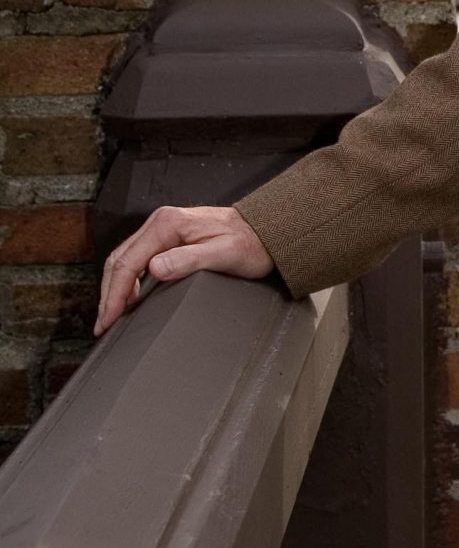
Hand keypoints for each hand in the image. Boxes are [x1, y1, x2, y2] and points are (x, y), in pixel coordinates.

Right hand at [95, 204, 276, 336]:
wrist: (267, 230)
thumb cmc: (250, 243)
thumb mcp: (224, 254)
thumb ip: (189, 260)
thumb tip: (154, 269)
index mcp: (168, 224)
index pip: (128, 261)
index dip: (114, 293)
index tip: (108, 319)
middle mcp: (161, 223)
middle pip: (120, 259)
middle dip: (108, 294)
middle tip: (103, 324)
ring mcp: (163, 230)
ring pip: (126, 259)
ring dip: (115, 288)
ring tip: (110, 315)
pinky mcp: (168, 238)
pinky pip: (138, 259)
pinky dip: (128, 280)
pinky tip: (129, 298)